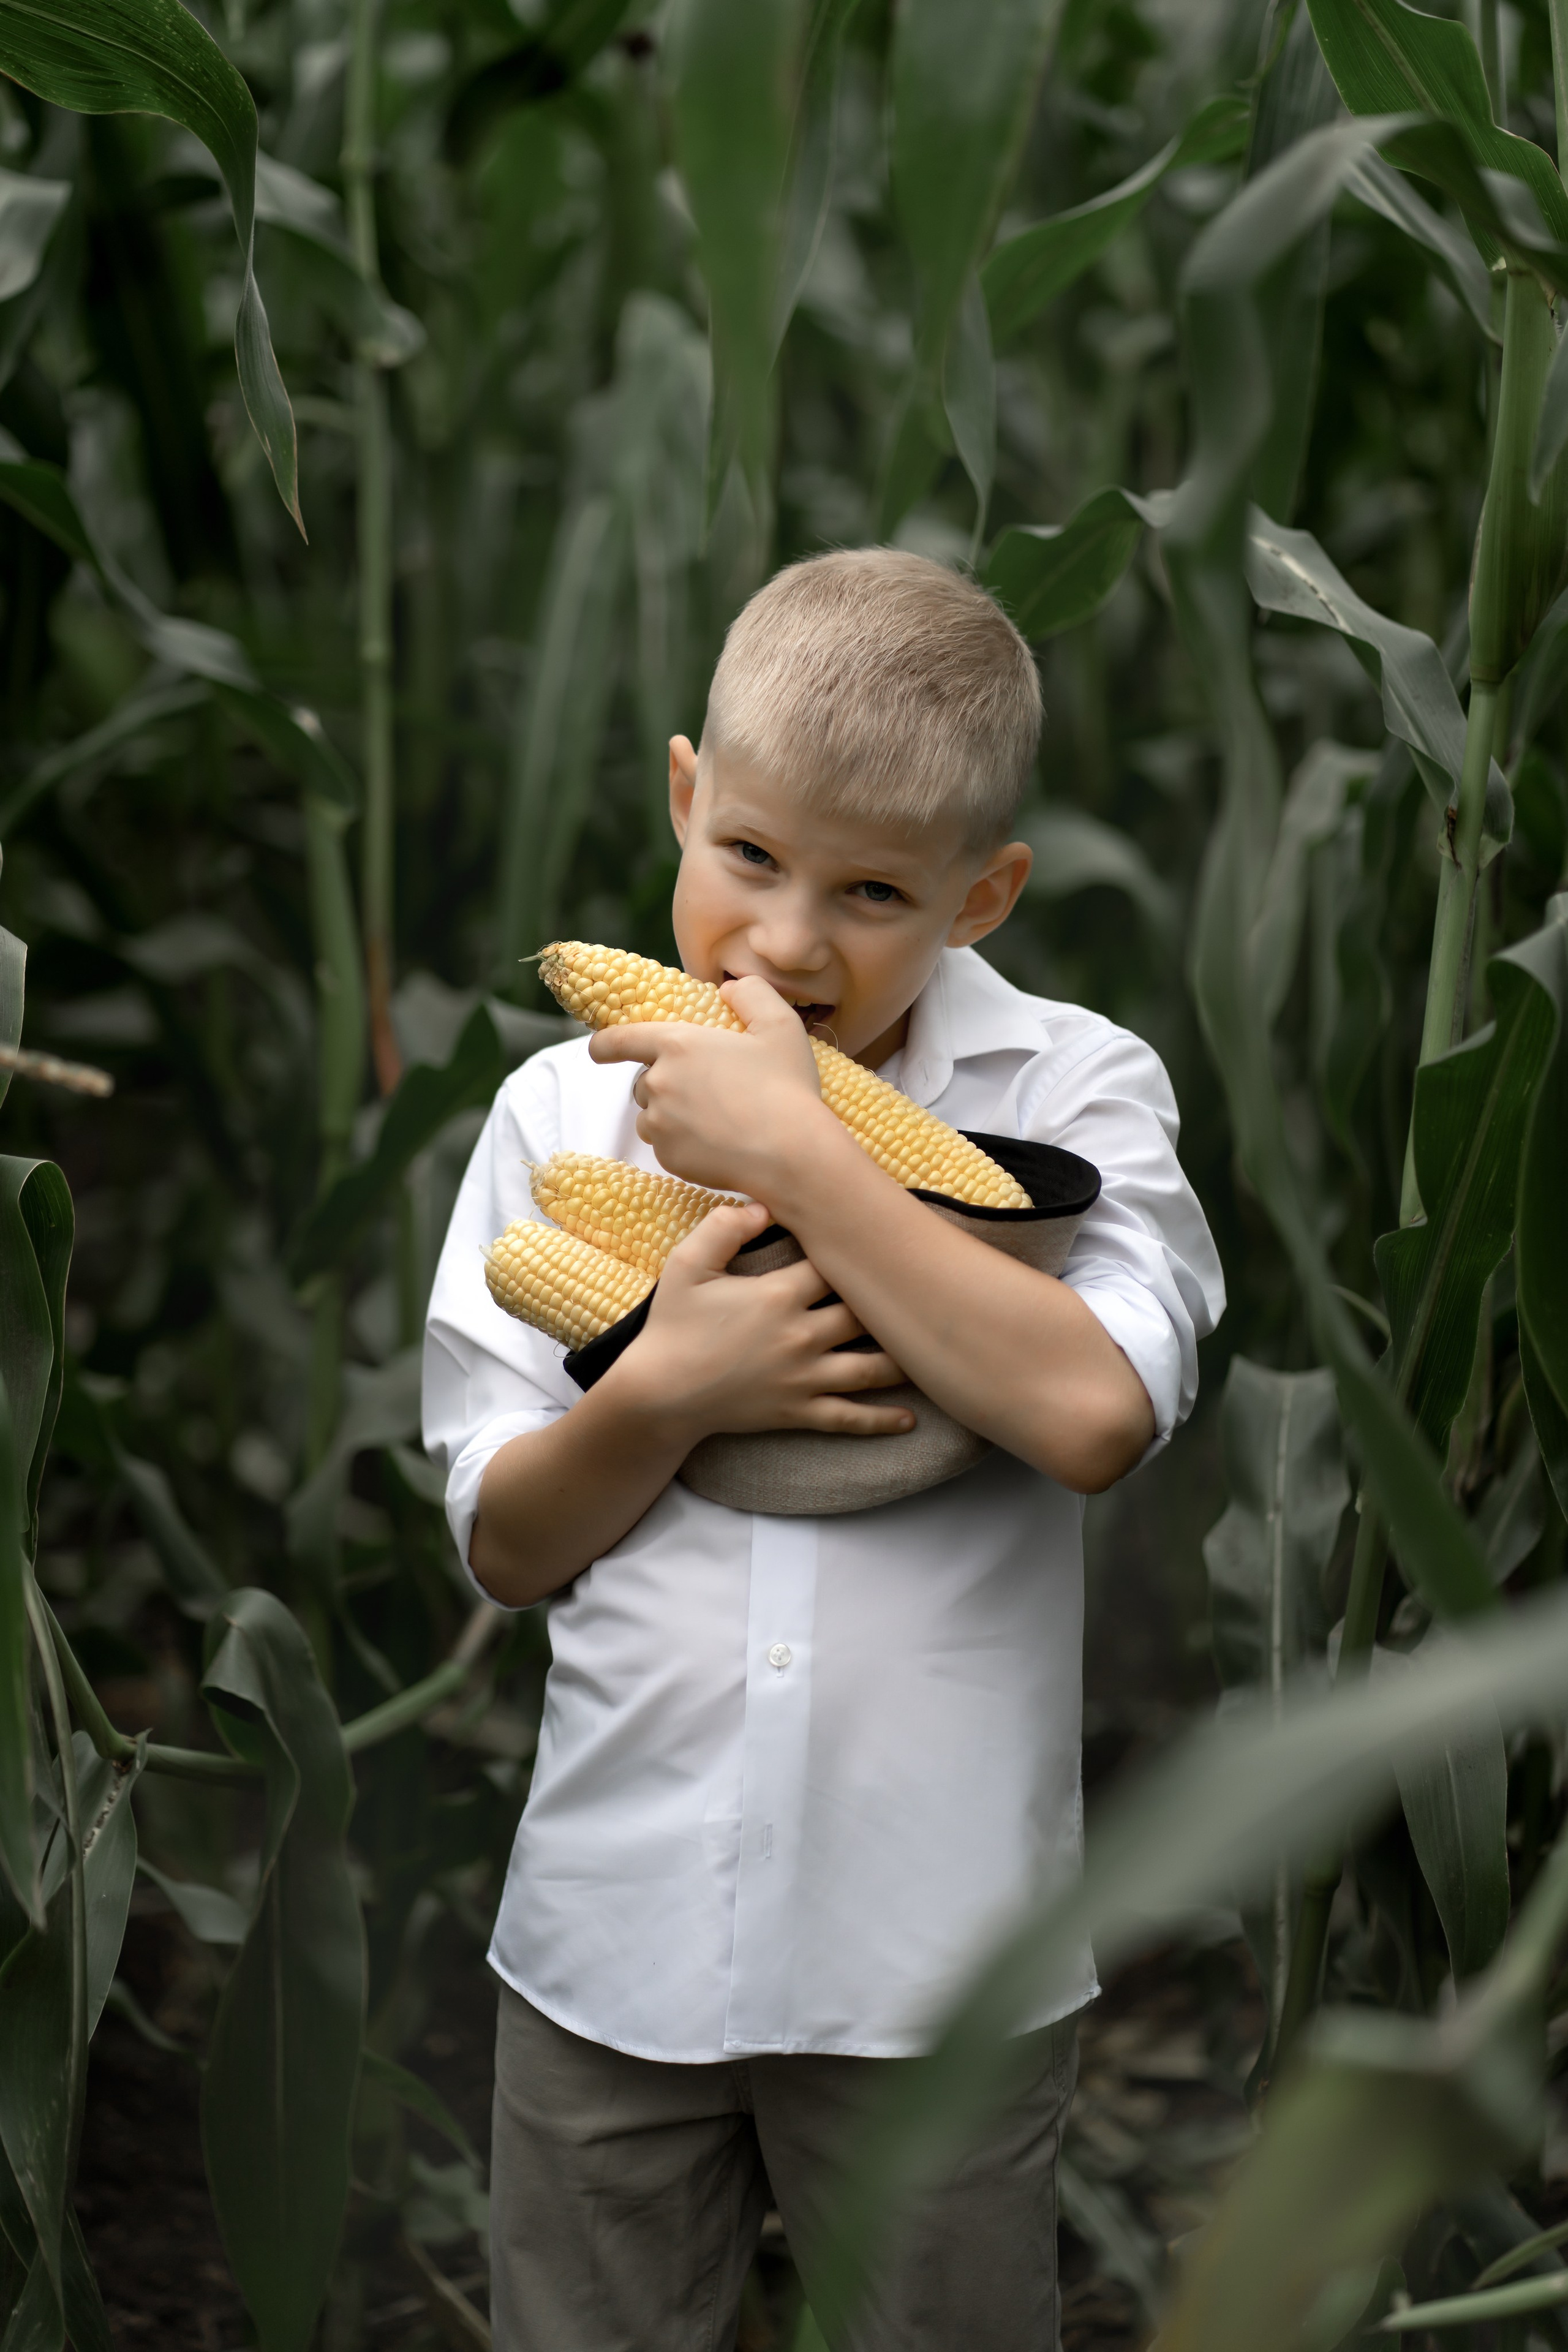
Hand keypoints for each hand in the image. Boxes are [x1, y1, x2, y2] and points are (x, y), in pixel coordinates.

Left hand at [588, 976, 833, 1196]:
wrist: (791, 1153)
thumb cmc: (787, 1088)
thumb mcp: (779, 1026)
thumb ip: (752, 994)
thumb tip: (729, 989)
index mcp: (677, 1044)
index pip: (620, 1040)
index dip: (605, 1044)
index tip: (598, 1050)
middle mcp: (659, 1082)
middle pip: (645, 1081)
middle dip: (667, 1084)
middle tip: (708, 1091)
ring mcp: (660, 1123)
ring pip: (652, 1116)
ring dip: (671, 1115)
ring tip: (714, 1119)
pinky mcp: (667, 1157)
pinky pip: (664, 1146)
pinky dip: (682, 1144)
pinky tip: (716, 1143)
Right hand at [605, 1198, 914, 1440]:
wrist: (659, 1393)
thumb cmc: (673, 1327)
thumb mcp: (687, 1266)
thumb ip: (723, 1228)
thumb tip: (764, 1204)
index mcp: (779, 1295)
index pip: (835, 1265)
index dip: (859, 1250)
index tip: (883, 1239)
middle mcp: (801, 1336)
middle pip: (865, 1313)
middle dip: (894, 1302)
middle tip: (928, 1290)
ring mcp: (803, 1378)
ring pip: (870, 1368)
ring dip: (903, 1359)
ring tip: (933, 1349)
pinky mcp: (797, 1412)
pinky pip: (848, 1417)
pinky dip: (881, 1420)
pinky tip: (910, 1419)